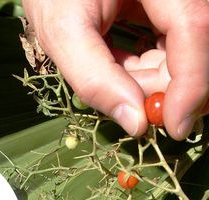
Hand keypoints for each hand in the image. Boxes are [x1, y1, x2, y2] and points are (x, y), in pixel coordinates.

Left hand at [22, 0, 208, 139]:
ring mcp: (169, 1)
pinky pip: (164, 49)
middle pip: (190, 47)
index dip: (192, 83)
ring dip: (147, 80)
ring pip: (178, 54)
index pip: (194, 26)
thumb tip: (137, 124)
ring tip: (109, 73)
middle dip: (159, 87)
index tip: (174, 127)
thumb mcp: (63, 33)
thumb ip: (94, 78)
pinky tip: (116, 65)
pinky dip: (142, 69)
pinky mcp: (161, 11)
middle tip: (123, 100)